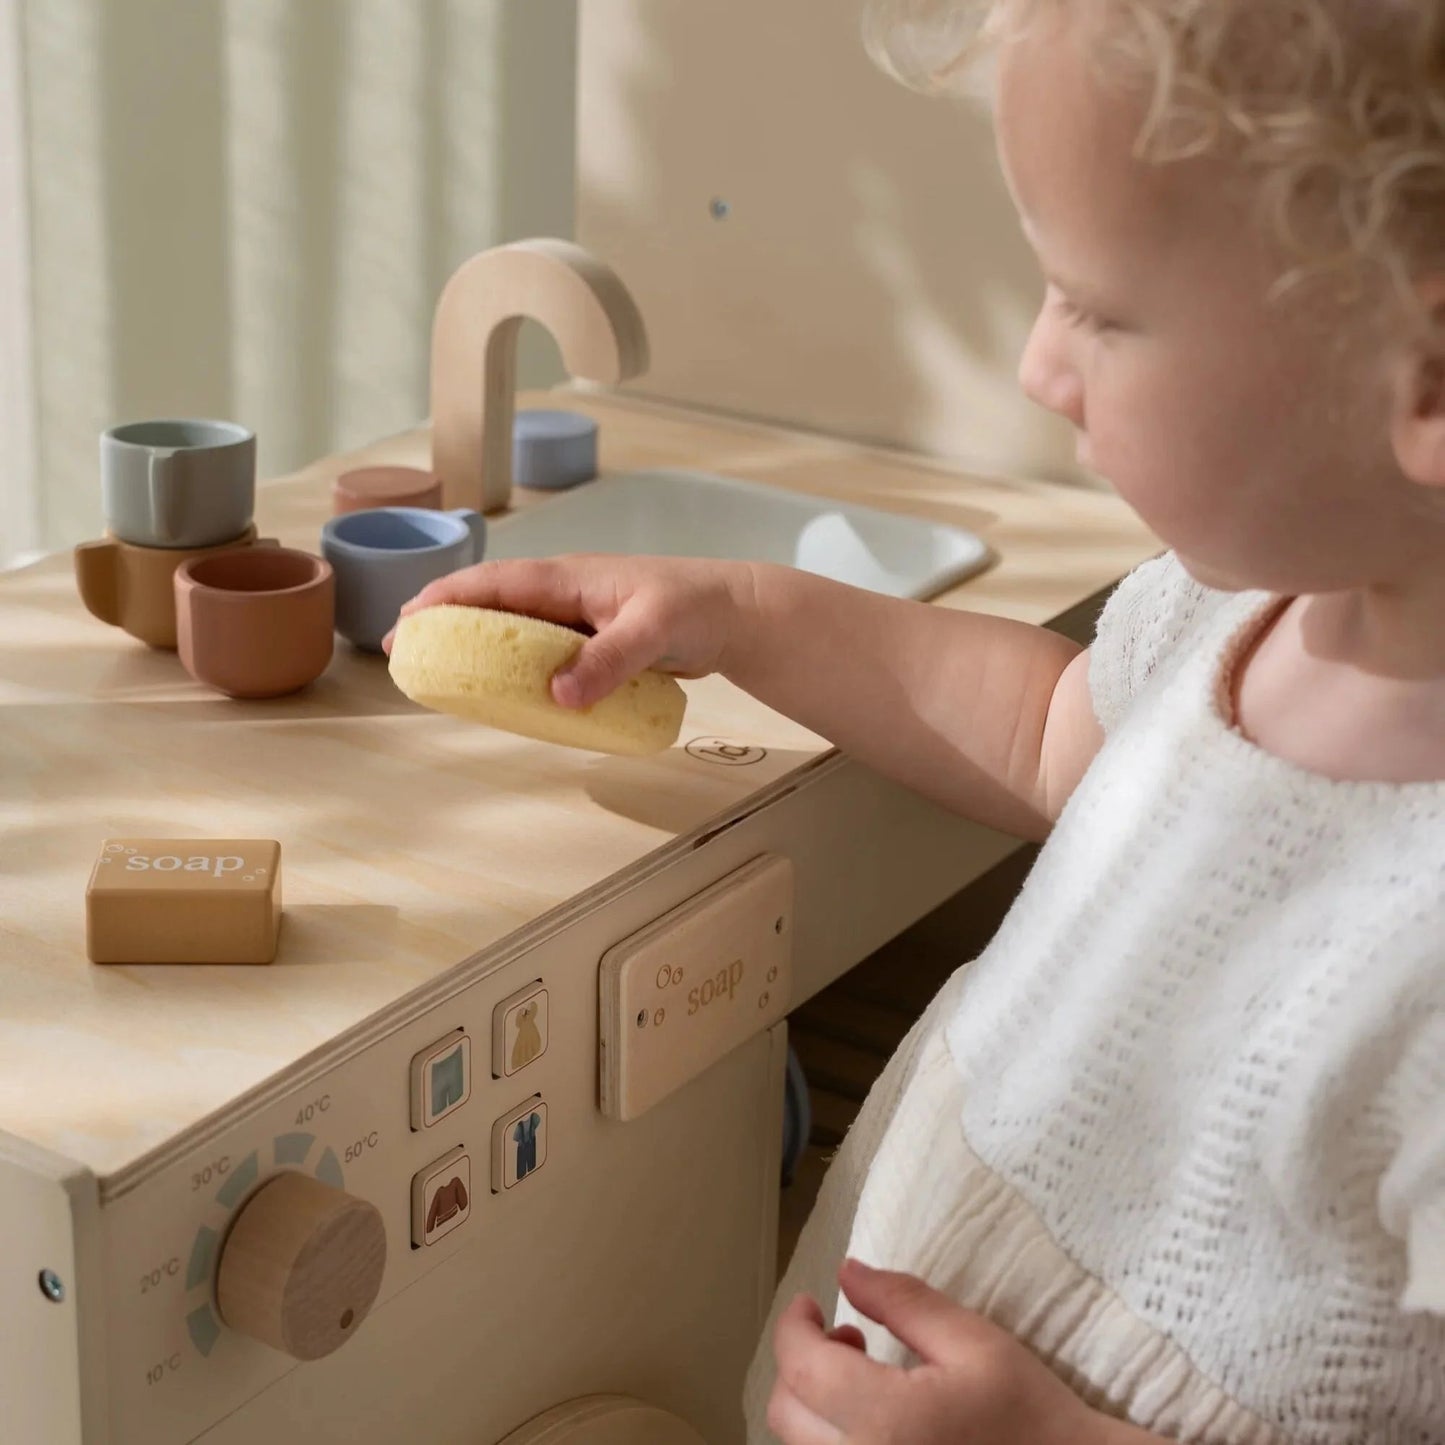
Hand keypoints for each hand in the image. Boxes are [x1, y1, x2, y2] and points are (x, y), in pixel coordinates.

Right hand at [381, 553, 757, 708]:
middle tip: (404, 654)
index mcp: (568, 578)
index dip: (445, 599)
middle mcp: (564, 594)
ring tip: (437, 674)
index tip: (407, 623)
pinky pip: (539, 653)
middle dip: (443, 621)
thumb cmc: (696, 608)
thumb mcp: (654, 631)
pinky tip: (499, 692)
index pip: (493, 583)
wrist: (736, 615)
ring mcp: (577, 618)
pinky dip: (511, 666)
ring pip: (511, 629)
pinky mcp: (592, 642)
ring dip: (473, 646)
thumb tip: (557, 695)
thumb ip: (608, 660)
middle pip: (489, 603)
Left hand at [768, 1258, 1132, 1444]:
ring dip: (814, 1406)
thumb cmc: (1033, 1415)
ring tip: (866, 1381)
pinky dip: (833, 1441)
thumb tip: (846, 1271)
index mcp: (888, 1421)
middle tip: (848, 1337)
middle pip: (786, 1413)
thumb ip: (904, 1302)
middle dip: (803, 1364)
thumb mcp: (975, 1343)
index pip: (802, 1366)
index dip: (794, 1326)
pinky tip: (876, 1425)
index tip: (810, 1303)